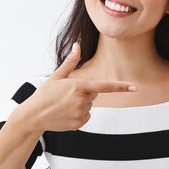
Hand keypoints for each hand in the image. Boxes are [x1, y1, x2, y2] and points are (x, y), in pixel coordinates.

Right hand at [17, 42, 136, 131]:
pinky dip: (79, 115)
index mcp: (78, 86)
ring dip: (81, 104)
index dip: (120, 87)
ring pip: (90, 106)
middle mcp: (82, 100)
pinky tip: (66, 113)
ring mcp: (81, 113)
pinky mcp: (79, 123)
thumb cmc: (44, 94)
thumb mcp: (56, 76)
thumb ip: (70, 61)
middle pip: (94, 94)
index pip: (104, 86)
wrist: (34, 116)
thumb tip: (77, 45)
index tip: (134, 87)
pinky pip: (86, 116)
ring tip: (64, 105)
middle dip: (84, 93)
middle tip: (66, 95)